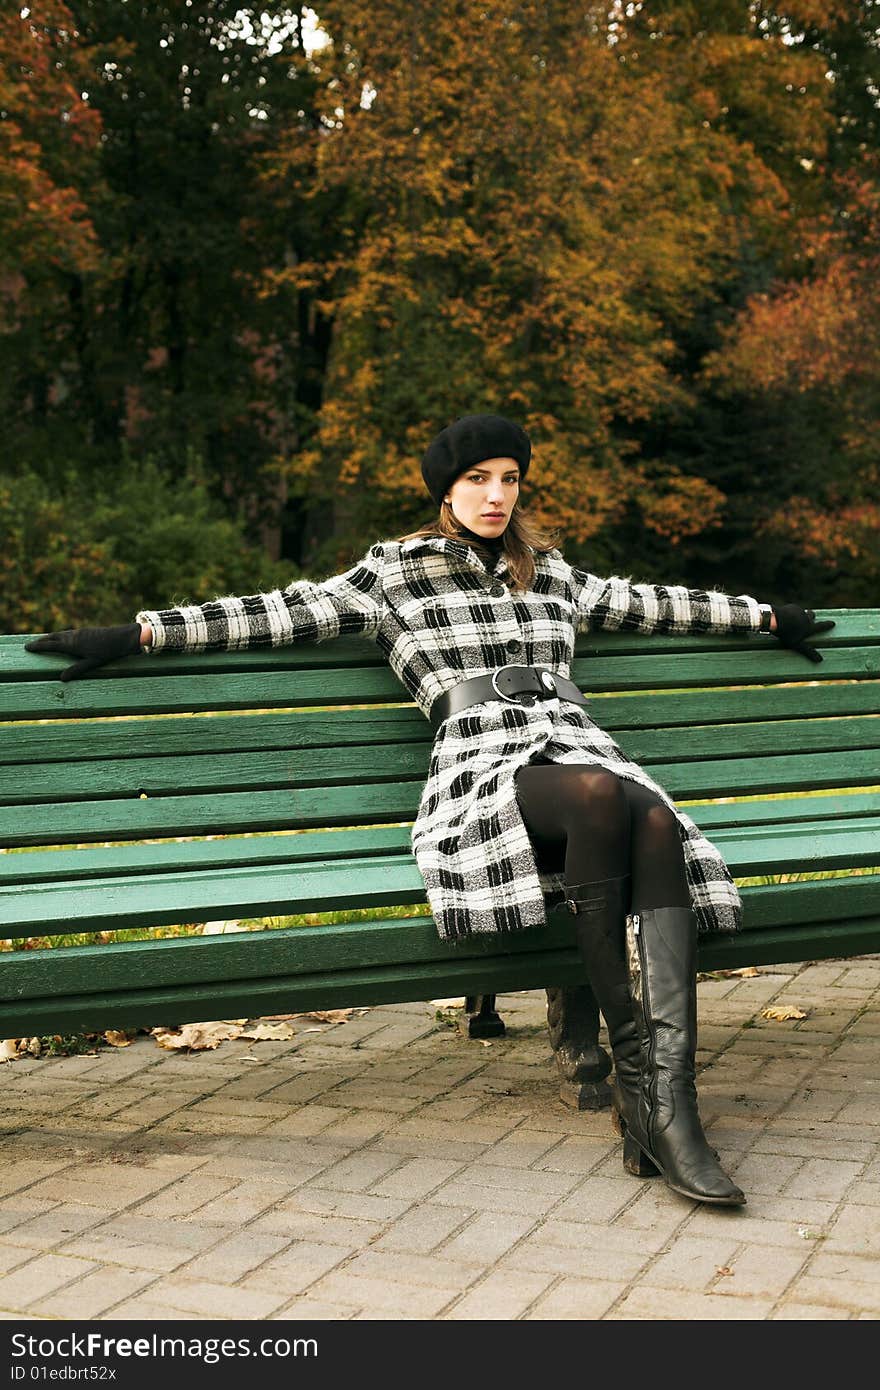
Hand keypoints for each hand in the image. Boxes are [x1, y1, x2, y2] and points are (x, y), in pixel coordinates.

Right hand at [24, 623, 142, 681]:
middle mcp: (73, 636)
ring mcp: (79, 632)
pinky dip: (60, 635)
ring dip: (50, 637)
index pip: (50, 645)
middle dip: (41, 641)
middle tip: (30, 645)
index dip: (38, 646)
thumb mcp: (92, 663)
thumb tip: (61, 679)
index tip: (27, 647)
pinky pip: (68, 633)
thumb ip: (77, 670)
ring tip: (42, 640)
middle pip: (52, 637)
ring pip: (60, 634)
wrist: (121, 637)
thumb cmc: (108, 652)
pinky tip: (61, 638)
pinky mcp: (85, 631)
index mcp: (72, 645)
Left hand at [772, 604, 834, 663]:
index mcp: (809, 627)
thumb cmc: (787, 633)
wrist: (777, 619)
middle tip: (813, 615)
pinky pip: (792, 609)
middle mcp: (806, 618)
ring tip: (795, 617)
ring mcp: (799, 611)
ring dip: (800, 614)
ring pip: (801, 612)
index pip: (821, 626)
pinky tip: (784, 615)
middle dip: (812, 616)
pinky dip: (791, 612)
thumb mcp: (797, 645)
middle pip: (811, 616)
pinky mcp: (791, 607)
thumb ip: (808, 651)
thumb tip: (820, 660)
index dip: (827, 625)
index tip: (833, 623)